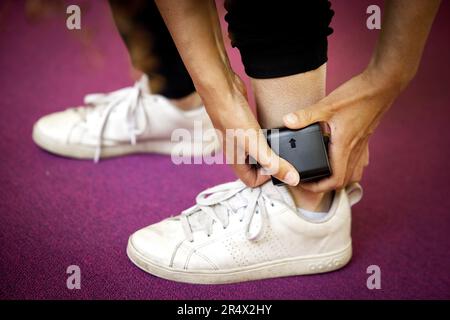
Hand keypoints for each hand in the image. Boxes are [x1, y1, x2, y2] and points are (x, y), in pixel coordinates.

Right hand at [205, 75, 299, 186]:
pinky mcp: (246, 125)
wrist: (222, 91)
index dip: (267, 178)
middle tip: (285, 157)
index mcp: (237, 162)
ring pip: (259, 152)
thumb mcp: (256, 145)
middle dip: (271, 165)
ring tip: (283, 144)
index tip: (280, 167)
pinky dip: (269, 136)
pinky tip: (276, 130)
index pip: (252, 181)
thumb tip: (293, 179)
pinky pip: (260, 137)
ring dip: (271, 150)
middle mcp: (238, 152)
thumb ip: (274, 163)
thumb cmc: (232, 118)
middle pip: (257, 168)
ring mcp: (241, 138)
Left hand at [283, 67, 402, 192]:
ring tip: (324, 173)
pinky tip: (340, 158)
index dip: (318, 188)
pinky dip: (349, 167)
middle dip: (326, 186)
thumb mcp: (327, 105)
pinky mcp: (365, 139)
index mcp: (344, 147)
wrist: (383, 84)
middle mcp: (355, 150)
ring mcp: (363, 146)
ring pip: (354, 174)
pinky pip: (359, 162)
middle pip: (344, 182)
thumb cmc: (358, 95)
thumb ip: (306, 115)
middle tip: (311, 179)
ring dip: (340, 179)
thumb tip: (287, 121)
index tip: (304, 182)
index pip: (335, 180)